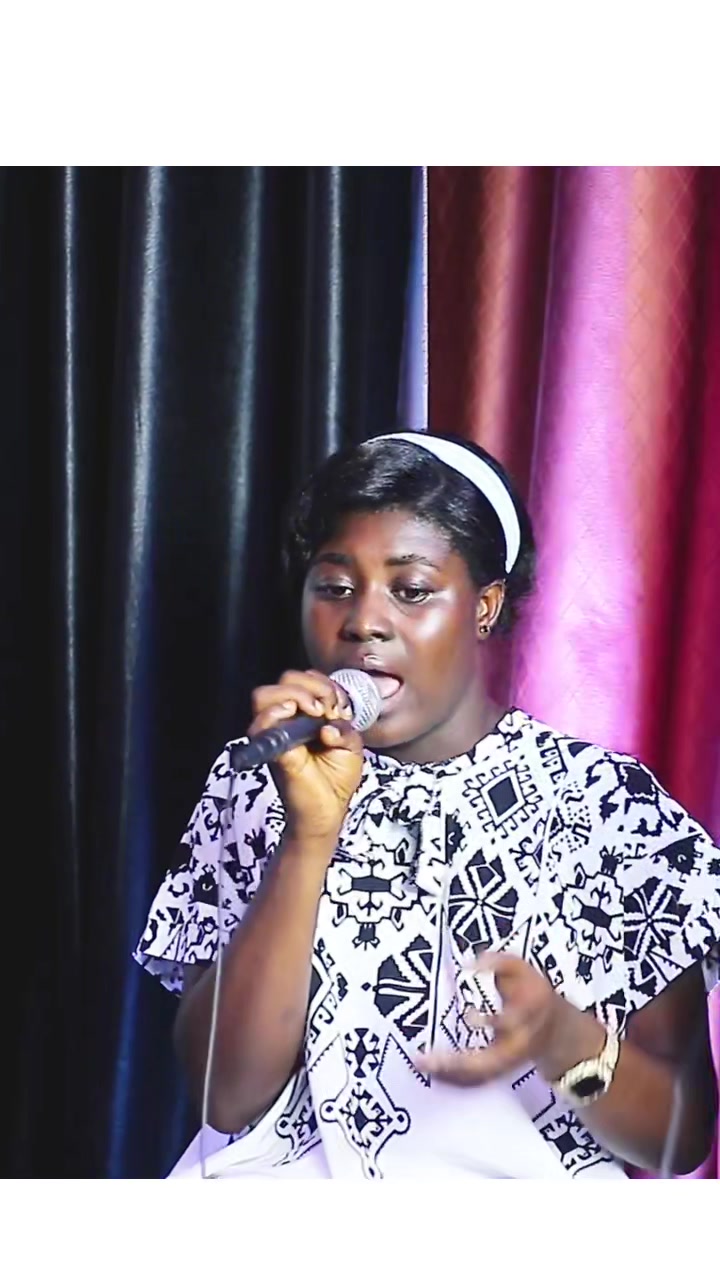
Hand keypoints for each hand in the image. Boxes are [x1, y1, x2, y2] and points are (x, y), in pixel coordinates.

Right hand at [248, 669, 364, 841]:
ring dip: (295, 695)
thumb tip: (328, 720)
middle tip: (328, 708)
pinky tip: (301, 718)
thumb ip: (344, 724)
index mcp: (305, 716)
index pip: (304, 680)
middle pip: (284, 680)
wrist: (327, 813)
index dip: (324, 685)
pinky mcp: (270, 749)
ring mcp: (274, 734)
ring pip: (265, 695)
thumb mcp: (352, 745)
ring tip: (315, 712)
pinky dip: (278, 713)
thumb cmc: (336, 781)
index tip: (340, 706)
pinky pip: (260, 723)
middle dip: (311, 686)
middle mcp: (286, 721)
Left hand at [415, 952, 604, 1085]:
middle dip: (458, 1064)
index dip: (494, 1021)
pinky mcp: (498, 1071)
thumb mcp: (522, 970)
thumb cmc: (532, 993)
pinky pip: (475, 1081)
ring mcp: (507, 1064)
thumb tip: (469, 963)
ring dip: (450, 1074)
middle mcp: (517, 1047)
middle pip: (489, 1063)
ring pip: (479, 1077)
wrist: (555, 1029)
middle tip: (427, 1058)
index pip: (512, 1024)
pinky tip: (430, 1071)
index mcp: (528, 1019)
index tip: (469, 1015)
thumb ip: (498, 962)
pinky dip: (453, 1079)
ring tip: (421, 1064)